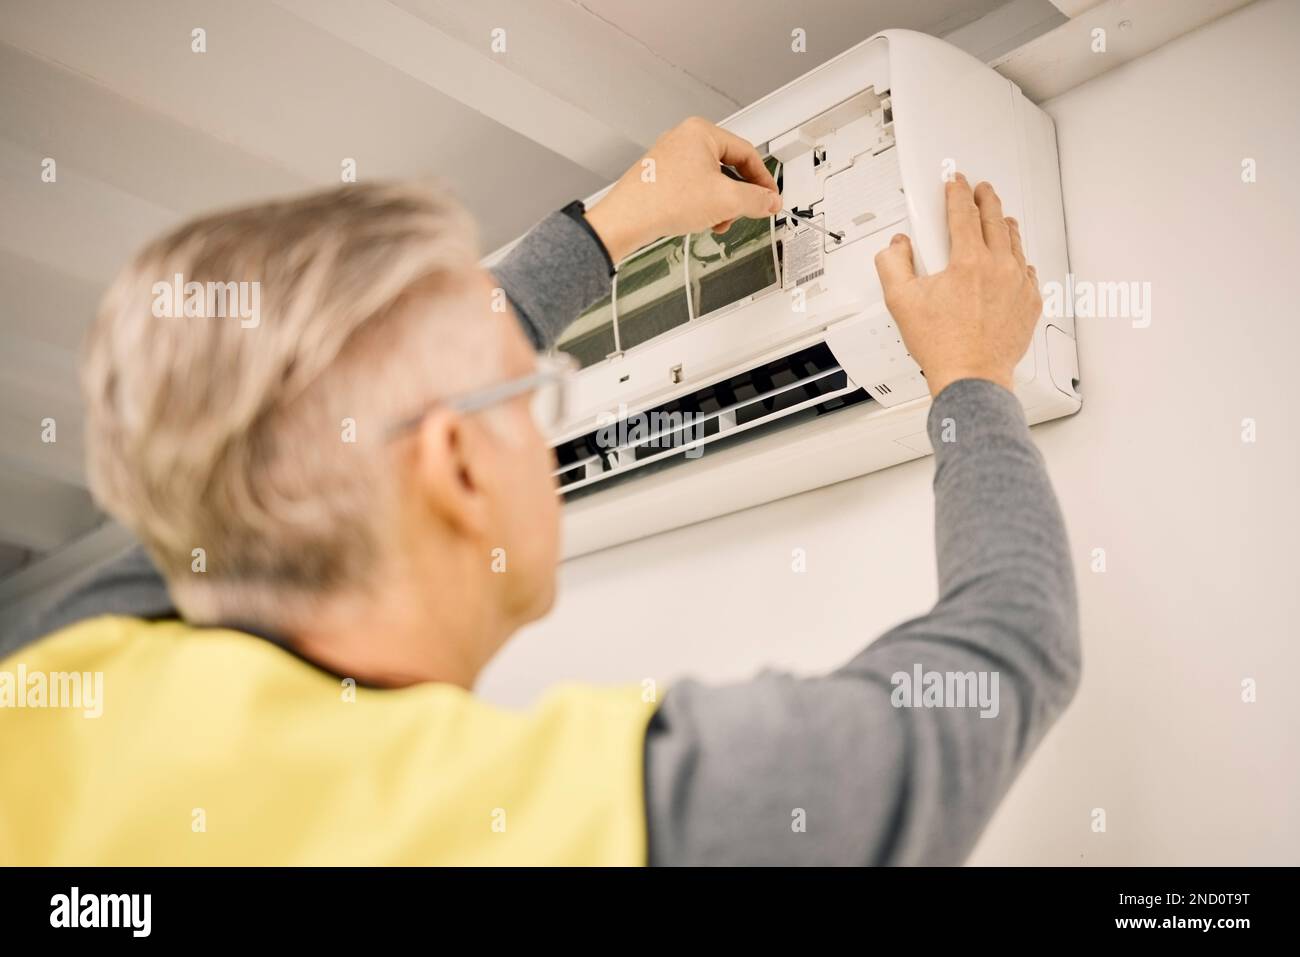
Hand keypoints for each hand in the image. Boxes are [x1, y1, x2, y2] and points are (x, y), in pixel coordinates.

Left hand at [585, 116, 781, 263]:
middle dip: (737, 196)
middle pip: (728, 167)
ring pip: (711, 181)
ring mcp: (671, 158)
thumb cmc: (663, 200)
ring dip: (720, 204)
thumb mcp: (726, 200)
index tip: (770, 198)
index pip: (747, 153)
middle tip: (743, 212)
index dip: (763, 179)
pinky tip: (699, 220)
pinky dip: (702, 205)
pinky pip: (693, 188)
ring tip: (716, 220)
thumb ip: (756, 199)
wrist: (628, 219)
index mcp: (701, 132)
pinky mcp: (662, 177)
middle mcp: (684, 139)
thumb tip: (770, 201)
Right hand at [874, 175, 1041, 398]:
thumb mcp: (900, 302)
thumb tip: (897, 246)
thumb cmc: (942, 345)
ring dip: (1005, 225)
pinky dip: (1018, 260)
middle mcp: (999, 268)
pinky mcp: (1030, 303)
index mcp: (969, 262)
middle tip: (981, 190)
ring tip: (1000, 218)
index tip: (955, 183)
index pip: (963, 213)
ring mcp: (1018, 285)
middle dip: (986, 200)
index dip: (957, 193)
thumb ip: (892, 264)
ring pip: (1016, 243)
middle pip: (995, 220)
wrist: (972, 377)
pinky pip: (1027, 271)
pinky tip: (1013, 261)